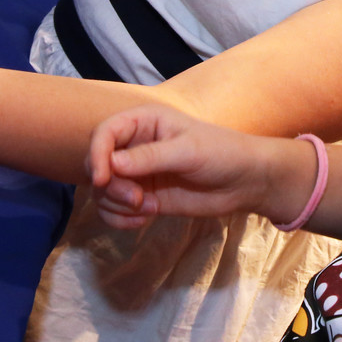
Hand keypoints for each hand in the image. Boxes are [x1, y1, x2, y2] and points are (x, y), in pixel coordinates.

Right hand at [86, 104, 291, 228]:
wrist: (245, 182)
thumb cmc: (222, 153)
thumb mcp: (188, 151)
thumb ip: (150, 157)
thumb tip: (112, 163)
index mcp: (144, 122)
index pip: (104, 133)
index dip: (96, 154)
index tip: (103, 179)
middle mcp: (135, 145)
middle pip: (98, 164)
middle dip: (110, 186)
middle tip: (136, 199)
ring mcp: (138, 173)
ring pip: (103, 190)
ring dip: (115, 204)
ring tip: (145, 208)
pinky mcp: (143, 197)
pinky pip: (115, 209)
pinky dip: (120, 218)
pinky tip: (143, 220)